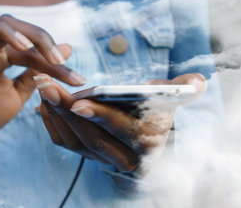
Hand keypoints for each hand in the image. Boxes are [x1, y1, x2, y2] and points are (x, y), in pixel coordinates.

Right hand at [0, 15, 86, 153]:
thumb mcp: (20, 93)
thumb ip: (38, 71)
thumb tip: (67, 47)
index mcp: (2, 54)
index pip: (30, 47)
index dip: (54, 59)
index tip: (78, 80)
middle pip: (10, 25)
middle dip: (36, 37)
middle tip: (56, 58)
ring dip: (7, 32)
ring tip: (26, 46)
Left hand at [35, 73, 206, 171]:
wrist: (143, 138)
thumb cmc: (154, 109)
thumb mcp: (169, 97)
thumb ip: (180, 89)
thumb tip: (198, 81)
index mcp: (148, 140)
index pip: (123, 130)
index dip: (101, 117)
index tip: (78, 103)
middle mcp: (125, 156)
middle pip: (92, 137)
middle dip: (66, 110)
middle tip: (46, 83)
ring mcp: (102, 158)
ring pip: (73, 140)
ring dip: (54, 112)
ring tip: (42, 85)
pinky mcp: (86, 155)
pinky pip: (63, 142)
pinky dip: (50, 122)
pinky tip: (43, 101)